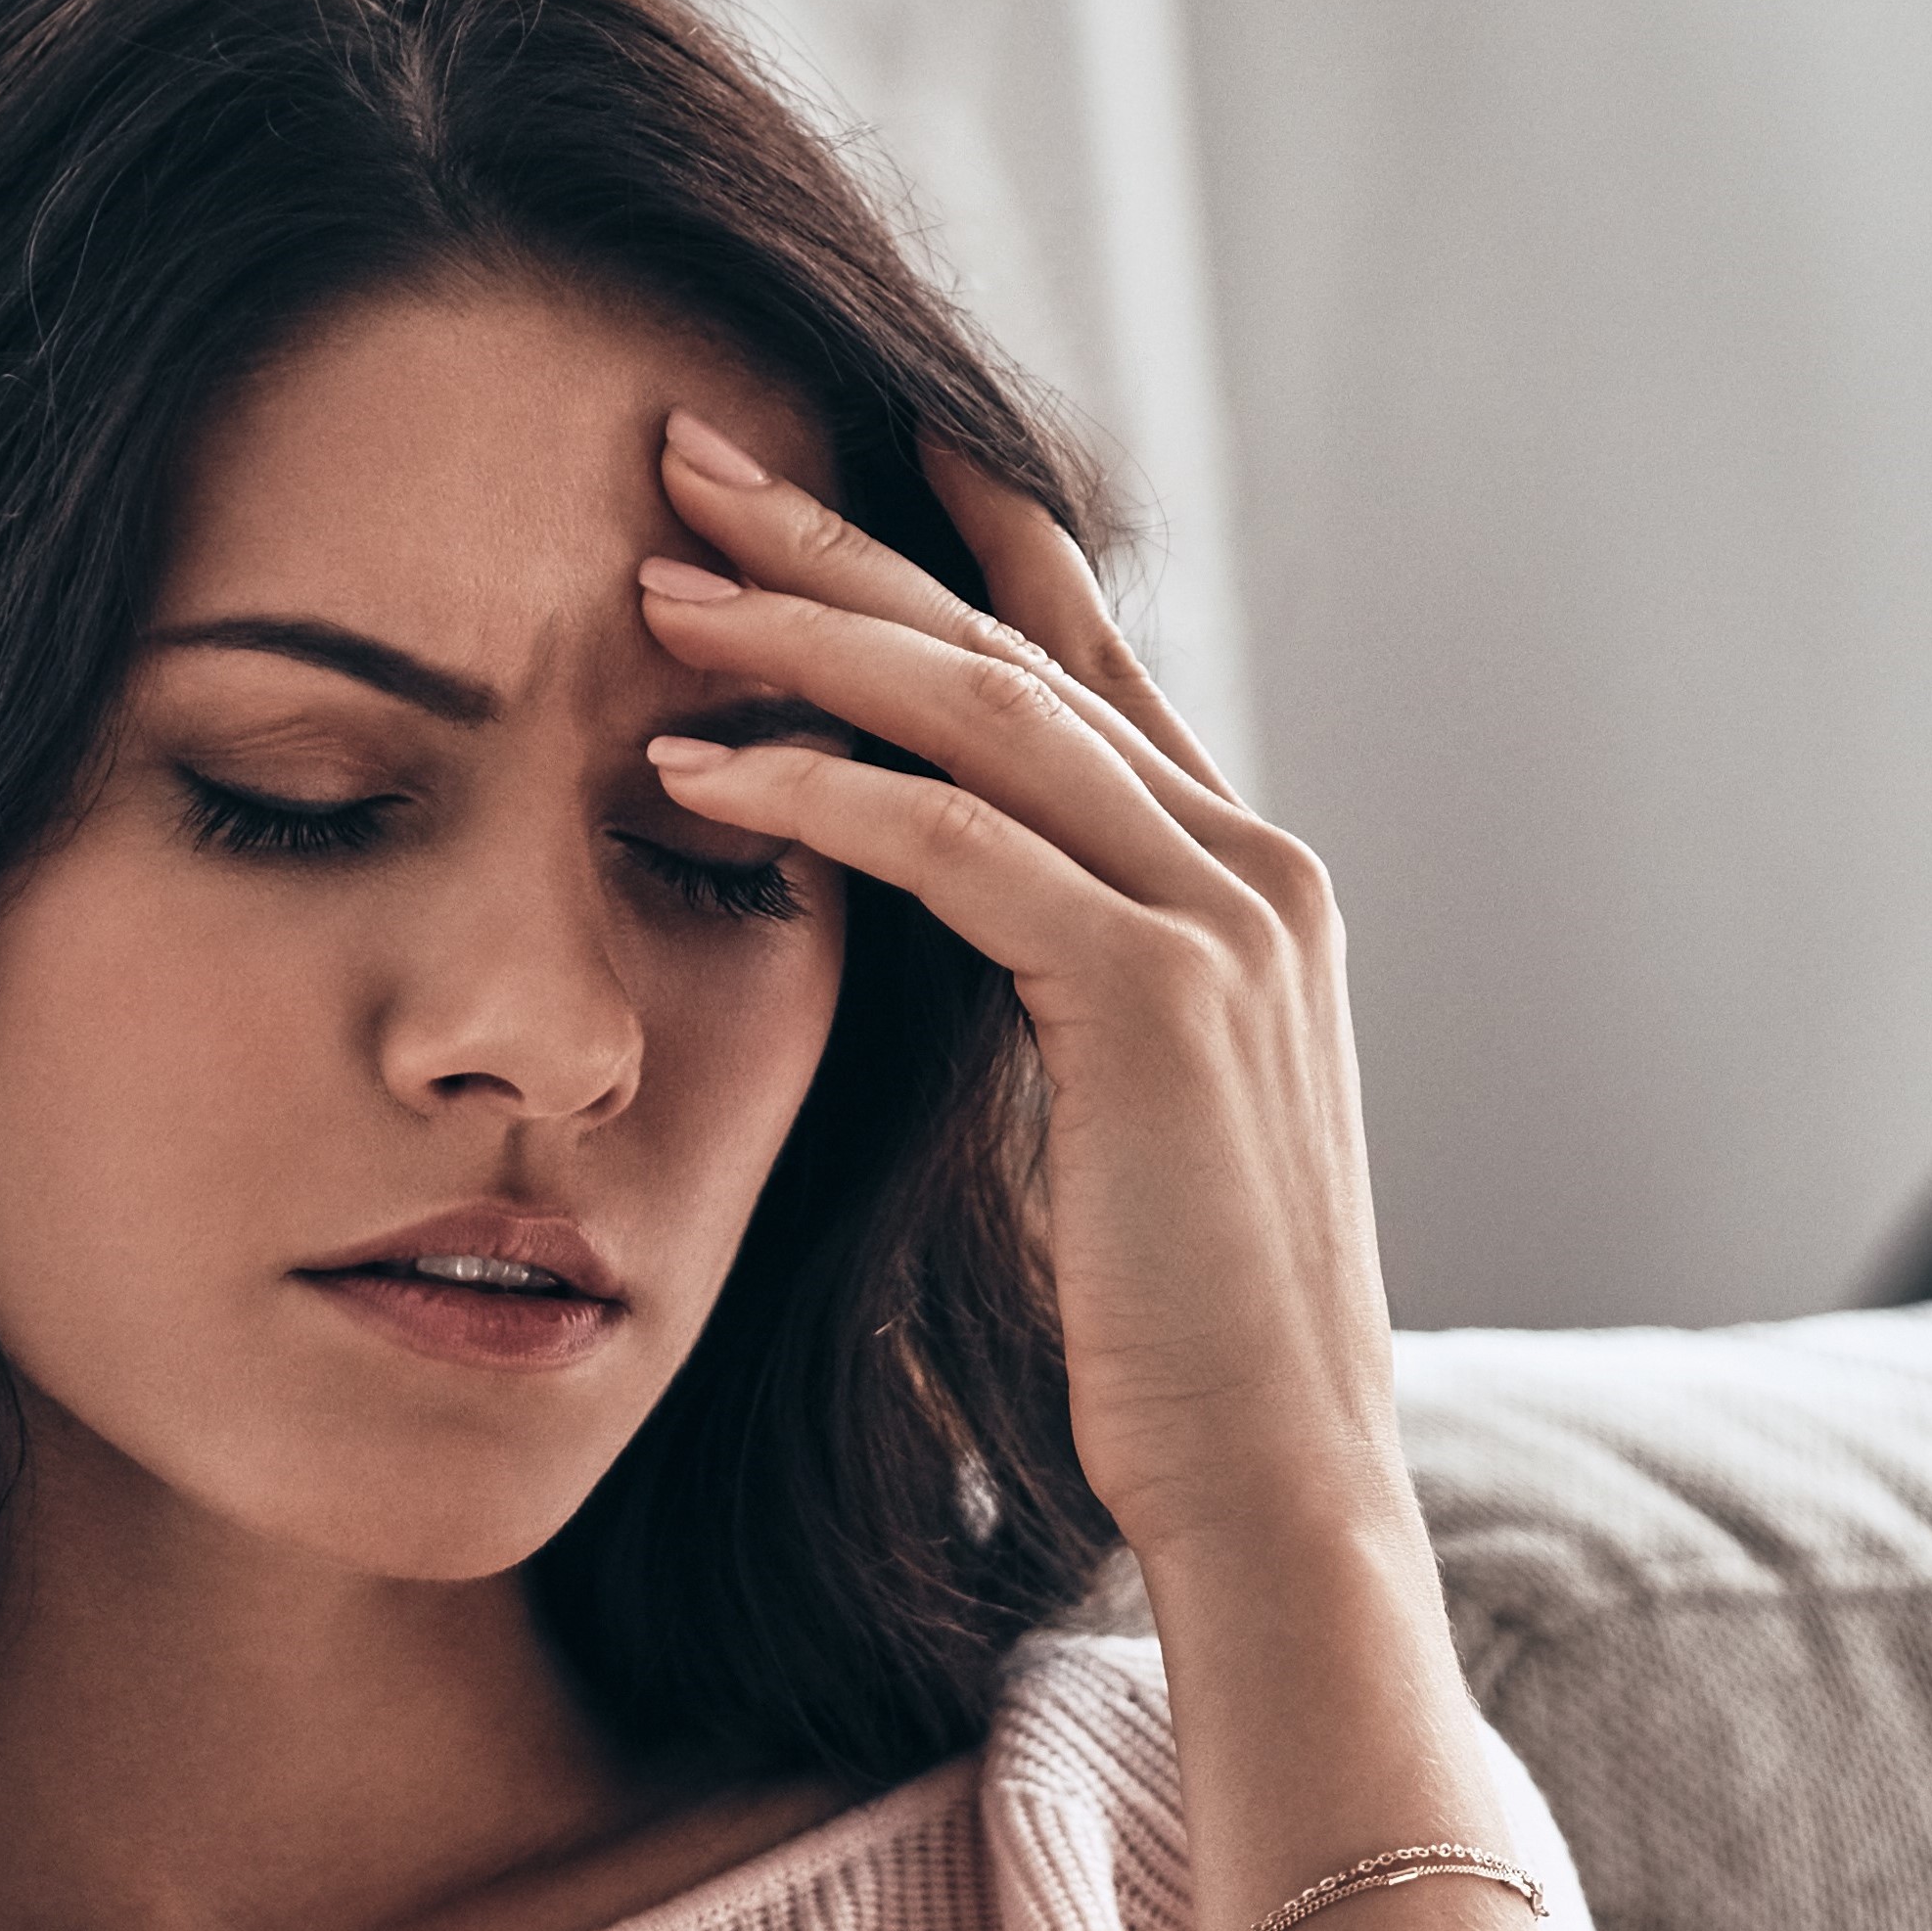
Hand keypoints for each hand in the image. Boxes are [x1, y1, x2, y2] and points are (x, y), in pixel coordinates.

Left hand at [641, 415, 1402, 1575]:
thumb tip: (945, 947)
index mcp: (1250, 889)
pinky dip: (816, 793)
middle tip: (686, 447)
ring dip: (804, 633)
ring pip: (982, 714)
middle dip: (846, 535)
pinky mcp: (1159, 998)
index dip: (963, 541)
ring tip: (654, 582)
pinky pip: (955, 844)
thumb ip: (1058, 1004)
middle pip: (1017, 647)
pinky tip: (690, 769)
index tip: (835, 447)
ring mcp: (1223, 920)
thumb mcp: (1116, 1132)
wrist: (1277, 1483)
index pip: (1088, 663)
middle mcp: (1254, 868)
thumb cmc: (1175, 1349)